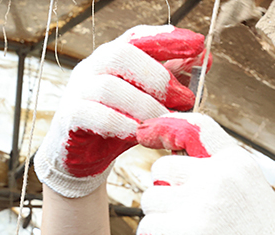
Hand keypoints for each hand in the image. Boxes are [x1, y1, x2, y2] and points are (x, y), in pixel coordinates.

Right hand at [34, 25, 205, 197]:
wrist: (84, 157)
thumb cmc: (121, 124)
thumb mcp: (152, 100)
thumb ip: (174, 79)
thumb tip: (204, 59)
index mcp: (114, 58)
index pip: (138, 36)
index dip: (167, 38)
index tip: (198, 44)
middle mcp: (93, 68)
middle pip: (122, 55)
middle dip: (159, 76)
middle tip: (187, 99)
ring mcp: (77, 91)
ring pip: (109, 87)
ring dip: (145, 105)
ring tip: (166, 122)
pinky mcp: (69, 118)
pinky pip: (94, 115)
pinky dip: (122, 124)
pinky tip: (141, 135)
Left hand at [136, 113, 274, 234]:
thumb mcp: (250, 192)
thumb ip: (217, 174)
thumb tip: (170, 165)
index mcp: (236, 162)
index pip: (194, 128)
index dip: (163, 127)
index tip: (144, 134)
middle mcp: (219, 175)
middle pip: (161, 169)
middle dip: (165, 196)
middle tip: (185, 222)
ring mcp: (204, 202)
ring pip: (150, 200)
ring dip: (160, 222)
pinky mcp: (189, 232)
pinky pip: (147, 228)